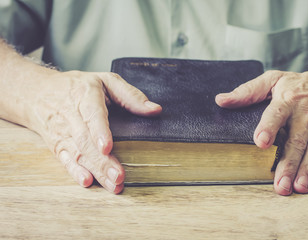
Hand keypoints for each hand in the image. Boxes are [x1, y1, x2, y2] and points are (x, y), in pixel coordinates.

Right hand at [27, 70, 161, 193]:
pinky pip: (65, 160)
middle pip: (86, 141)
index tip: (107, 147)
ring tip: (112, 184)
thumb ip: (130, 95)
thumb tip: (155, 109)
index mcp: (85, 96)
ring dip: (95, 170)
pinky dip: (74, 172)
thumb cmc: (78, 86)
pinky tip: (86, 181)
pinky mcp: (57, 145)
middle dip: (102, 161)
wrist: (37, 93)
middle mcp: (71, 116)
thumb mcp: (105, 81)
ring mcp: (62, 132)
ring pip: (78, 154)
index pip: (92, 115)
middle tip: (118, 176)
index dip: (99, 131)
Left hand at [215, 61, 307, 194]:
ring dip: (306, 169)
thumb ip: (248, 91)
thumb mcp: (274, 80)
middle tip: (280, 184)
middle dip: (288, 164)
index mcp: (288, 99)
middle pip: (296, 141)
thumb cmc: (301, 85)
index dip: (269, 127)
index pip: (277, 113)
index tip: (261, 142)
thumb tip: (221, 100)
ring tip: (297, 186)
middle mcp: (307, 114)